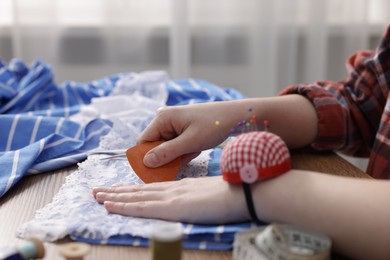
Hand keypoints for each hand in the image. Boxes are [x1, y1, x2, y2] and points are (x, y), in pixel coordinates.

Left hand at [92, 176, 249, 223]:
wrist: (242, 191)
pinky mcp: (171, 206)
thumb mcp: (209, 194)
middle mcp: (171, 189)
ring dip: (114, 196)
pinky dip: (123, 205)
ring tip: (96, 195)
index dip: (132, 189)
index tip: (118, 189)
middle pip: (138, 190)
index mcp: (181, 187)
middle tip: (97, 190)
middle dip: (116, 190)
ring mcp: (170, 197)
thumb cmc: (231, 193)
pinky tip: (109, 204)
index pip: (151, 188)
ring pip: (135, 196)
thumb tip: (190, 199)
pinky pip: (141, 206)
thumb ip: (195, 196)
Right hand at [138, 102, 246, 167]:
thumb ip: (167, 153)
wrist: (235, 117)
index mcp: (162, 118)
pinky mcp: (181, 128)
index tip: (155, 172)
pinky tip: (195, 148)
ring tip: (193, 151)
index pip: (144, 142)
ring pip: (166, 147)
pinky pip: (175, 145)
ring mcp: (172, 124)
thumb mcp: (190, 142)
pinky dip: (184, 151)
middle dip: (167, 157)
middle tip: (182, 160)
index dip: (146, 158)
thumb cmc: (213, 125)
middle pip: (154, 145)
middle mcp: (164, 119)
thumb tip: (146, 162)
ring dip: (177, 155)